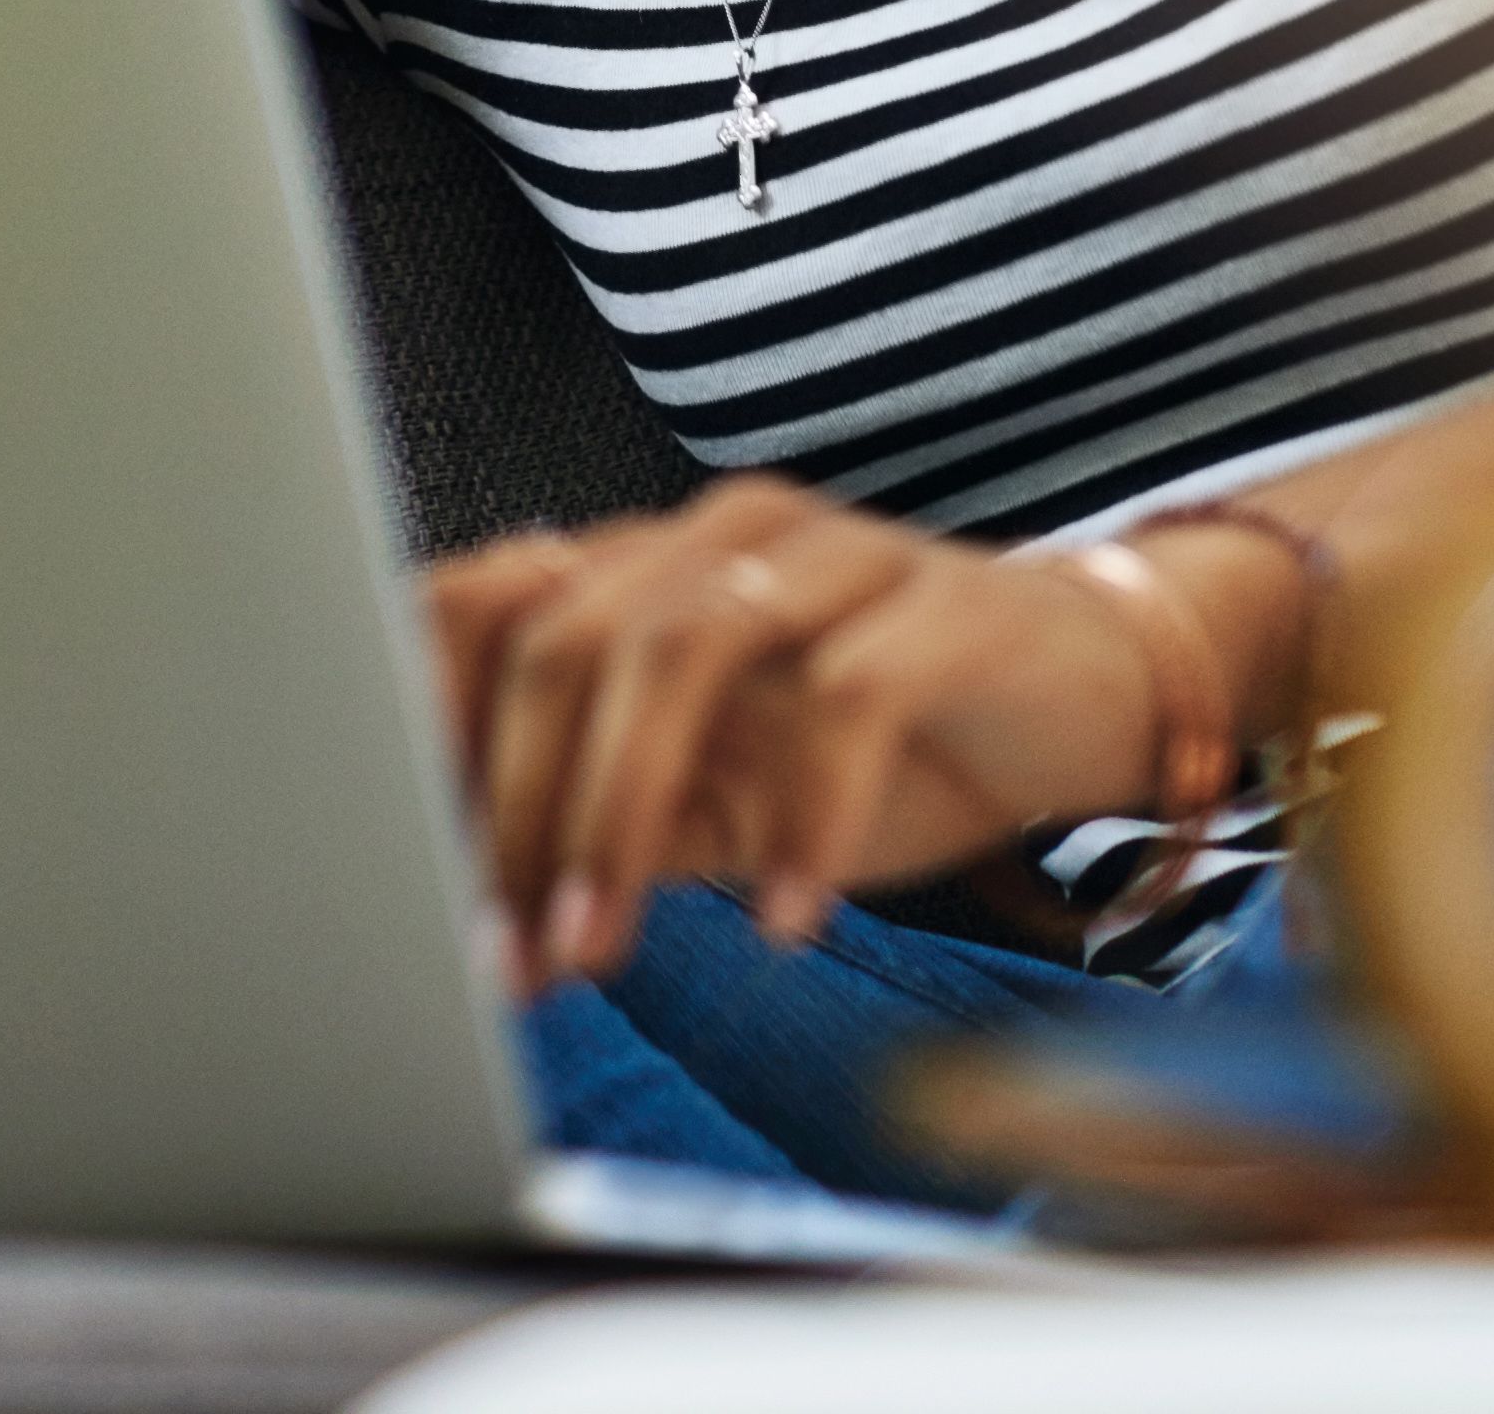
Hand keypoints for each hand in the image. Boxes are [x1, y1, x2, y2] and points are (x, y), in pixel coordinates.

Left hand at [426, 475, 1296, 987]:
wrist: (1089, 696)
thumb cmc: (885, 747)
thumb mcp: (725, 799)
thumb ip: (613, 825)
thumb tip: (477, 920)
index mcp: (643, 566)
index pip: (481, 605)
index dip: (426, 735)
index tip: (404, 886)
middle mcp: (719, 536)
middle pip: (561, 636)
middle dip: (515, 811)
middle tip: (514, 956)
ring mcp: (832, 554)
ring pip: (678, 644)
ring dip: (623, 810)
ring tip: (608, 943)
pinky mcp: (942, 604)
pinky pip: (848, 697)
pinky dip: (800, 820)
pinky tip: (785, 921)